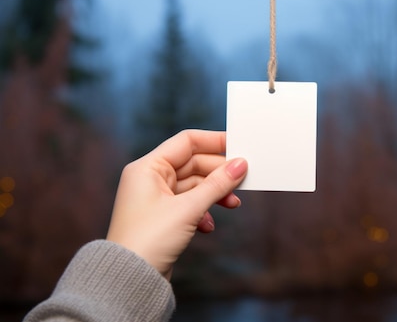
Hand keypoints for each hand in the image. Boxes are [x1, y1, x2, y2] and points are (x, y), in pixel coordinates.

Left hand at [106, 130, 247, 279]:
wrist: (130, 279)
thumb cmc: (148, 240)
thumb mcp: (189, 208)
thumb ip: (217, 184)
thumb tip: (239, 165)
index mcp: (148, 167)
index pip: (186, 142)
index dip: (213, 141)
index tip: (238, 146)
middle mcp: (150, 178)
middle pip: (193, 164)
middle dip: (218, 174)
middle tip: (242, 180)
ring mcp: (156, 198)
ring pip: (194, 185)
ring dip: (214, 194)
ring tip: (232, 204)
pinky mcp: (163, 217)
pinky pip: (189, 204)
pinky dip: (203, 211)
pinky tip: (209, 225)